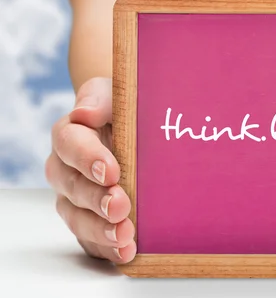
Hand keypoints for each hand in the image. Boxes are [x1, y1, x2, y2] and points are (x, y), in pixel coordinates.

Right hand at [45, 77, 135, 262]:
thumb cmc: (125, 108)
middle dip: (96, 200)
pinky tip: (126, 252)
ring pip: (77, 217)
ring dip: (99, 229)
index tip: (111, 171)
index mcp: (71, 134)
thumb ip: (100, 99)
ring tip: (125, 236)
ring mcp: (76, 198)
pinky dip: (107, 248)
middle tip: (120, 206)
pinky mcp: (90, 220)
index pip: (69, 144)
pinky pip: (91, 239)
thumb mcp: (116, 94)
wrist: (137, 130)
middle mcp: (67, 169)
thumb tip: (84, 113)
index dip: (88, 159)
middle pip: (72, 187)